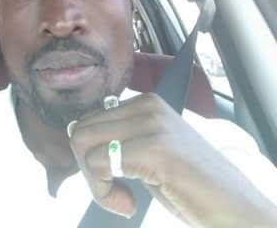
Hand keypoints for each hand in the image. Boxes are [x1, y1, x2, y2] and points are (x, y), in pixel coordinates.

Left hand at [68, 92, 276, 226]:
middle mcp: (148, 106)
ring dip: (95, 182)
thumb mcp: (151, 152)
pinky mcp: (154, 149)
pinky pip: (98, 165)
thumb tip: (76, 131)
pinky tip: (129, 205)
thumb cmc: (192, 186)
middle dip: (88, 170)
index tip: (113, 182)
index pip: (89, 120)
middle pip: (81, 130)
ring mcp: (152, 125)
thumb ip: (120, 139)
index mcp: (147, 103)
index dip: (91, 157)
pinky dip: (104, 193)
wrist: (235, 209)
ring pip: (84, 144)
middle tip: (116, 194)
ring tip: (123, 199)